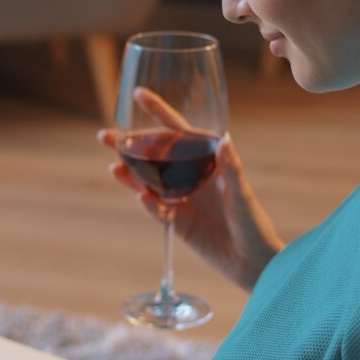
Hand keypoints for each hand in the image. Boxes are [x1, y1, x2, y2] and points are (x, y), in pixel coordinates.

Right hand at [99, 88, 284, 290]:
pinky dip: (148, 203)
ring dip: (130, 174)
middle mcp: (192, 176)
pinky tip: (141, 196)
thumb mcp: (242, 196)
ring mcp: (182, 199)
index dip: (159, 112)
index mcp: (208, 162)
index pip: (179, 132)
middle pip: (155, 155)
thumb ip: (231, 169)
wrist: (253, 264)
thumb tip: (224, 140)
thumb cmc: (254, 225)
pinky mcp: (178, 222)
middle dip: (130, 145)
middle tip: (105, 136)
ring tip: (113, 166)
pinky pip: (157, 209)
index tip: (139, 95)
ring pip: (149, 181)